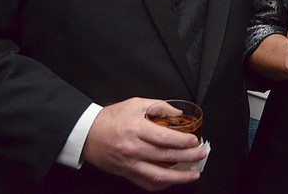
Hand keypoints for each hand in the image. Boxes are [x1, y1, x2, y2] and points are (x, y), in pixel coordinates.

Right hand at [81, 97, 206, 190]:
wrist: (86, 134)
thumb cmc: (111, 118)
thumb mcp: (135, 104)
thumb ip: (159, 107)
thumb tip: (178, 114)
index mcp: (136, 129)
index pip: (165, 139)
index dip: (183, 141)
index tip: (195, 140)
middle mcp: (133, 149)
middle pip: (166, 157)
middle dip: (188, 157)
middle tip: (201, 154)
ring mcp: (130, 164)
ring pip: (158, 176)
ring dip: (179, 177)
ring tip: (193, 174)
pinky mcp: (126, 173)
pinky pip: (147, 183)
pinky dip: (162, 184)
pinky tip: (173, 180)